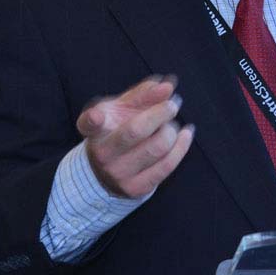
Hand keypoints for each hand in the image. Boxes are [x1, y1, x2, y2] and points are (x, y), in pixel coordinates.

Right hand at [76, 75, 195, 198]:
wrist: (107, 173)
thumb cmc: (117, 131)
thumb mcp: (123, 109)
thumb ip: (144, 94)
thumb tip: (168, 86)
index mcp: (95, 130)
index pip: (89, 123)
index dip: (93, 119)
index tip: (98, 116)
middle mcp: (103, 153)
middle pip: (135, 131)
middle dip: (161, 113)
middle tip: (173, 104)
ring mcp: (118, 174)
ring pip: (157, 147)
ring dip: (172, 130)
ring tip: (172, 123)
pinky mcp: (136, 188)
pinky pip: (167, 165)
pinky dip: (181, 146)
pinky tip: (186, 134)